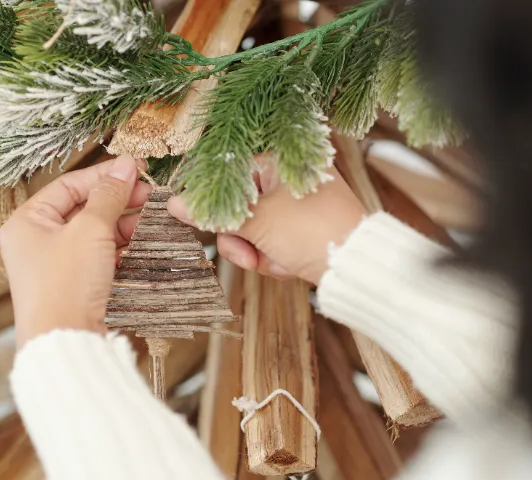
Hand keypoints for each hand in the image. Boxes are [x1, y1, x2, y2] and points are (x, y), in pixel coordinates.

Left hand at [0, 155, 152, 347]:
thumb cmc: (66, 283)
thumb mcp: (90, 230)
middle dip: (120, 202)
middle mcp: (38, 241)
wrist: (67, 342)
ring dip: (126, 226)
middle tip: (151, 195)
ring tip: (153, 221)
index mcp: (28, 222)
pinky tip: (144, 243)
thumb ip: (110, 195)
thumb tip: (126, 165)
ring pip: (97, 234)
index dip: (105, 176)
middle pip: (85, 209)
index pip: (69, 186)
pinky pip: (102, 257)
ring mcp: (58, 264)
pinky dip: (123, 249)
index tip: (137, 169)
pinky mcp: (77, 284)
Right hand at [167, 158, 366, 284]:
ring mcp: (298, 203)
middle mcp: (289, 177)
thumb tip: (173, 203)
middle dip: (242, 238)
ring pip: (256, 229)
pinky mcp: (305, 228)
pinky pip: (275, 241)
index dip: (215, 206)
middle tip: (247, 255)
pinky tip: (289, 266)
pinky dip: (276, 258)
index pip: (230, 176)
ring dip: (259, 252)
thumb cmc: (312, 232)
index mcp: (279, 161)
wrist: (358, 265)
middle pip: (241, 207)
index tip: (204, 224)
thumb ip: (213, 214)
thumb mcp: (257, 223)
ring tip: (273, 262)